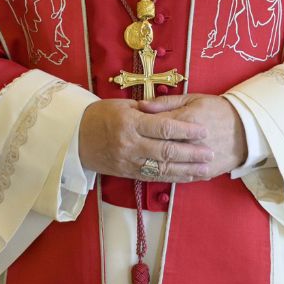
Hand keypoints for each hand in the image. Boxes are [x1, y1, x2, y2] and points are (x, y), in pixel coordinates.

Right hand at [78, 98, 213, 181]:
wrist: (73, 138)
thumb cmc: (100, 116)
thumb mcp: (122, 105)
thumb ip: (148, 109)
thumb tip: (172, 111)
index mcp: (130, 123)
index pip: (163, 128)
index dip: (186, 130)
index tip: (203, 130)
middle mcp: (130, 144)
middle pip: (166, 150)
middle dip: (191, 153)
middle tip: (210, 152)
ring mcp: (129, 161)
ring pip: (162, 167)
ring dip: (187, 169)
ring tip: (206, 168)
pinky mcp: (128, 173)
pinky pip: (154, 176)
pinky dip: (173, 177)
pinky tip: (188, 176)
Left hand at [138, 92, 246, 176]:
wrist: (247, 128)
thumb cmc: (217, 109)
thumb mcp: (192, 99)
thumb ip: (165, 103)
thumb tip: (141, 106)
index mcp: (185, 120)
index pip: (154, 126)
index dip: (139, 127)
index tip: (128, 127)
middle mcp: (190, 142)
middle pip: (158, 148)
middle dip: (141, 148)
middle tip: (128, 147)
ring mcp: (197, 160)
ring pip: (168, 167)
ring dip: (151, 166)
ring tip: (140, 162)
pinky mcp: (206, 172)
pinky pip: (183, 177)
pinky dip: (168, 176)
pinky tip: (157, 173)